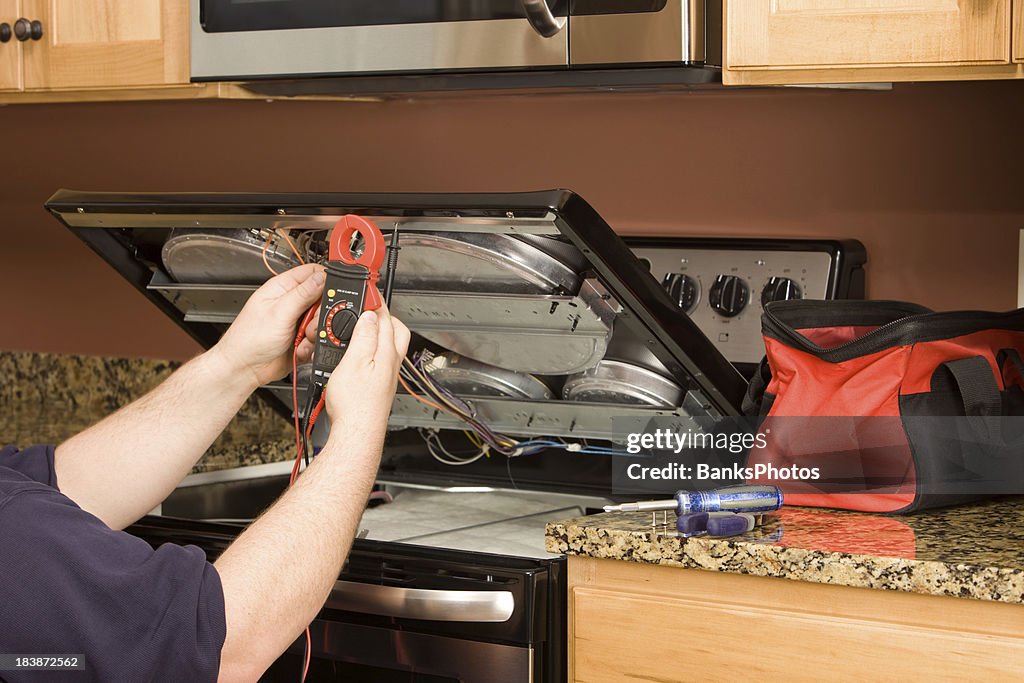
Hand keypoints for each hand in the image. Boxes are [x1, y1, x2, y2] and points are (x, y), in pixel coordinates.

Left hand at [214, 264, 325, 386]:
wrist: (245, 369)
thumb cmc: (249, 339)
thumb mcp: (279, 312)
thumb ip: (303, 294)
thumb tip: (322, 277)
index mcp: (282, 288)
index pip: (313, 273)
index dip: (325, 281)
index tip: (327, 296)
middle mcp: (291, 303)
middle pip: (322, 299)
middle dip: (320, 314)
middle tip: (309, 323)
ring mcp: (297, 321)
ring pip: (322, 321)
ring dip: (315, 332)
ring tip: (302, 338)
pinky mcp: (302, 338)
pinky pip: (318, 338)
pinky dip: (312, 346)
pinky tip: (299, 348)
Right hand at [323, 304, 410, 428]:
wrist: (357, 433)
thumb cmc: (356, 405)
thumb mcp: (355, 362)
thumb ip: (364, 336)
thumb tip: (370, 315)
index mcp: (387, 353)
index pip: (386, 319)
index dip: (376, 302)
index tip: (369, 291)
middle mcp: (391, 364)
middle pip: (395, 331)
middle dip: (384, 317)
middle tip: (370, 308)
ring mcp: (387, 376)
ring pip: (389, 346)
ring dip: (378, 333)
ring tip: (363, 327)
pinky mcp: (380, 387)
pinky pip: (381, 361)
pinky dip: (372, 351)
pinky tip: (360, 355)